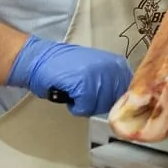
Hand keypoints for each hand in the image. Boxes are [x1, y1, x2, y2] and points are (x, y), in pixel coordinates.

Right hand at [7, 35, 131, 116]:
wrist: (40, 59)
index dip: (114, 99)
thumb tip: (120, 99)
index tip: (101, 97)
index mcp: (117, 63)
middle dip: (98, 103)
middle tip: (83, 94)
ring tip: (75, 91)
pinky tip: (68, 93)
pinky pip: (85, 108)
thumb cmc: (65, 65)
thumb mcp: (96, 67)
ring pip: (99, 107)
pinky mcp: (84, 85)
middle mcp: (111, 68)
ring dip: (85, 105)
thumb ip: (111, 80)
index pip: (128, 92)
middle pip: (113, 102)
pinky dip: (75, 106)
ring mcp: (98, 76)